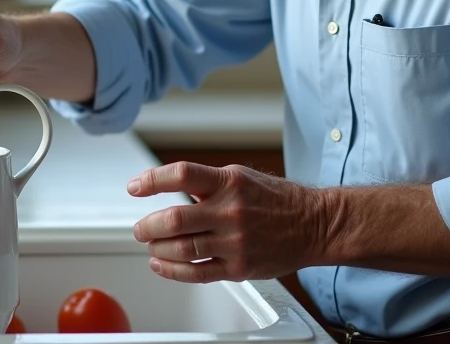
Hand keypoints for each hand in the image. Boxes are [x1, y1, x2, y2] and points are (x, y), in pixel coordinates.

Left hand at [129, 162, 325, 282]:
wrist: (314, 224)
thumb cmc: (277, 199)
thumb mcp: (240, 177)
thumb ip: (206, 183)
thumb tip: (169, 187)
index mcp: (228, 182)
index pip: (180, 175)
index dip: (152, 180)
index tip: (134, 187)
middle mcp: (230, 211)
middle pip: (174, 219)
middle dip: (148, 226)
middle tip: (139, 229)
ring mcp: (234, 242)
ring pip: (182, 249)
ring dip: (157, 249)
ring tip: (151, 245)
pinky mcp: (239, 268)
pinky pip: (197, 273)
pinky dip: (172, 271)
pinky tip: (161, 265)